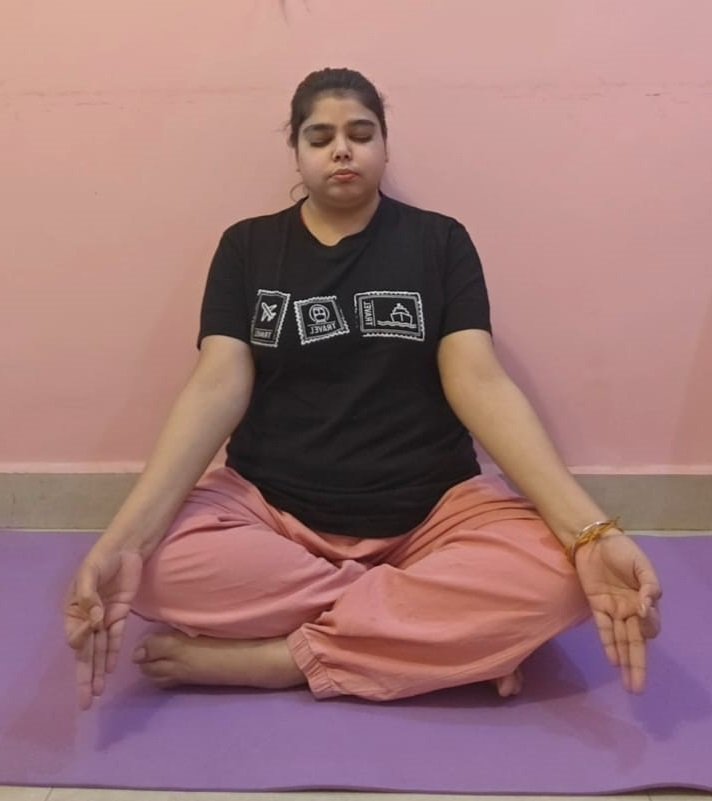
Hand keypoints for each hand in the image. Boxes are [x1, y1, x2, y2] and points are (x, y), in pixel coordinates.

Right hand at [64, 546, 142, 709]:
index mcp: (73, 610)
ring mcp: (104, 619)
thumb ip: (90, 596)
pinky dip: (113, 654)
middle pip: (85, 652)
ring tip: (97, 694)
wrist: (126, 549)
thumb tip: (95, 619)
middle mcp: (87, 619)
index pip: (75, 634)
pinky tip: (111, 670)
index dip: (81, 639)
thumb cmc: (102, 558)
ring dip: (99, 671)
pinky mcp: (120, 616)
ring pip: (100, 650)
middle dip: (85, 676)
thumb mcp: (90, 572)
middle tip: (86, 700)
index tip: (91, 628)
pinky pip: (115, 639)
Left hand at [574, 532, 661, 692]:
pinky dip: (608, 645)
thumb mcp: (641, 564)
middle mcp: (631, 610)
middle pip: (636, 642)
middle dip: (639, 665)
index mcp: (645, 600)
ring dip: (625, 662)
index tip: (643, 614)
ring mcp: (614, 610)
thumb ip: (649, 585)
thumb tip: (647, 607)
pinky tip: (614, 662)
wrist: (594, 540)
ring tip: (630, 685)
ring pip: (621, 641)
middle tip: (639, 688)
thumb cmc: (622, 550)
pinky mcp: (596, 606)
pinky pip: (603, 630)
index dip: (648, 625)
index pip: (650, 624)